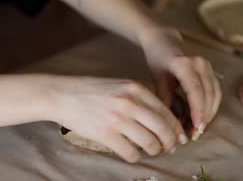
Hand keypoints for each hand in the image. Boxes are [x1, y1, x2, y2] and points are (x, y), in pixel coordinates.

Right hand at [45, 76, 186, 162]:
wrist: (63, 95)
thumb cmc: (93, 91)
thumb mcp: (121, 85)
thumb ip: (140, 98)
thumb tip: (161, 118)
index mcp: (136, 89)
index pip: (166, 112)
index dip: (175, 128)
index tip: (179, 136)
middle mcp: (130, 103)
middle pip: (162, 128)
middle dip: (170, 142)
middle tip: (169, 148)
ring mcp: (118, 119)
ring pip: (149, 142)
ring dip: (154, 150)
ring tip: (152, 151)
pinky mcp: (106, 134)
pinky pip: (130, 152)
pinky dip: (135, 157)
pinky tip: (133, 155)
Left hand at [139, 28, 221, 138]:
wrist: (165, 41)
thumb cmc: (158, 59)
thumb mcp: (158, 78)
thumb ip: (164, 99)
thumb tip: (170, 122)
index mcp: (184, 64)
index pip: (195, 91)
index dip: (197, 111)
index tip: (196, 127)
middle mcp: (199, 63)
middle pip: (207, 94)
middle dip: (203, 116)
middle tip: (195, 133)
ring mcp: (207, 65)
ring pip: (214, 94)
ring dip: (209, 113)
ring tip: (198, 128)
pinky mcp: (211, 70)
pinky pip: (216, 91)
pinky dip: (211, 106)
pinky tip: (204, 117)